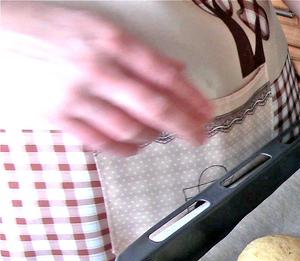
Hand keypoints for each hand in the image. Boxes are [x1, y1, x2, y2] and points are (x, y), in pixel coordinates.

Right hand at [1, 3, 211, 154]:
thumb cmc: (46, 28)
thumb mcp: (95, 27)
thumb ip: (137, 52)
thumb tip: (176, 71)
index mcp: (111, 41)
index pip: (163, 75)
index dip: (191, 98)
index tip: (206, 111)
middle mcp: (97, 69)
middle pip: (153, 106)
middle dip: (184, 125)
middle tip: (199, 136)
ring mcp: (75, 95)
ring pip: (130, 129)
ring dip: (153, 137)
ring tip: (161, 136)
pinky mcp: (56, 117)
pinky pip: (100, 142)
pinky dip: (123, 148)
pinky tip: (133, 145)